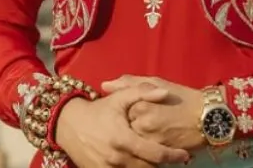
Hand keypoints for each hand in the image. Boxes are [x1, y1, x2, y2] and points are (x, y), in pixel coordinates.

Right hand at [55, 87, 190, 167]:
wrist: (68, 124)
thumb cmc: (98, 110)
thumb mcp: (119, 98)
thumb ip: (142, 92)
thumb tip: (164, 93)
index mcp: (124, 139)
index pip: (156, 155)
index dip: (173, 156)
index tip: (183, 155)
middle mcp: (117, 158)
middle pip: (149, 167)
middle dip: (162, 163)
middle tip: (172, 156)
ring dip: (149, 167)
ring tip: (156, 158)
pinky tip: (140, 161)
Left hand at [102, 75, 206, 152]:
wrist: (208, 116)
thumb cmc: (183, 97)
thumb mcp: (156, 82)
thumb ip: (129, 83)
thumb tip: (105, 85)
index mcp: (139, 104)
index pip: (119, 113)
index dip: (125, 114)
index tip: (135, 113)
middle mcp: (142, 123)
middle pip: (125, 130)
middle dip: (131, 129)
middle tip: (146, 124)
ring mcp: (151, 140)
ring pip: (134, 144)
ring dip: (137, 142)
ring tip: (149, 134)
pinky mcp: (160, 152)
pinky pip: (145, 155)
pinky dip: (146, 152)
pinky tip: (154, 144)